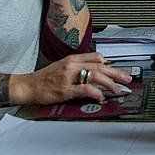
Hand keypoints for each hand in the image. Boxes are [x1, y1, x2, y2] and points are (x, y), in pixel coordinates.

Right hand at [9, 52, 132, 105]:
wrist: (28, 86)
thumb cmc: (45, 78)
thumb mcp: (62, 66)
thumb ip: (78, 66)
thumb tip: (95, 71)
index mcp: (72, 58)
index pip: (96, 57)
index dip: (110, 64)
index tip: (119, 70)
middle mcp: (72, 65)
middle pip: (100, 66)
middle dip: (116, 73)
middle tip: (127, 79)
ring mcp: (69, 77)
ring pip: (95, 76)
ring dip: (109, 83)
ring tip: (117, 89)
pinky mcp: (66, 89)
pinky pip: (85, 89)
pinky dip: (96, 93)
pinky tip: (101, 97)